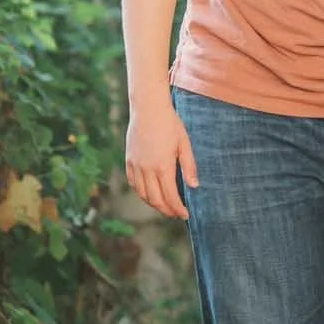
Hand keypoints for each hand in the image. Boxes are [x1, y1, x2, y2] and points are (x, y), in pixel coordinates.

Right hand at [125, 100, 199, 219]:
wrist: (148, 108)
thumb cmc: (170, 124)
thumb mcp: (184, 144)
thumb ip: (189, 167)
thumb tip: (194, 186)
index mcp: (163, 166)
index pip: (170, 197)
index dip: (178, 209)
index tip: (185, 215)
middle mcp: (147, 169)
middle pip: (155, 200)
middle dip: (167, 210)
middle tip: (176, 214)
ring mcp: (136, 165)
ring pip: (142, 194)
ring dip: (153, 204)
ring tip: (164, 206)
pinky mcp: (129, 160)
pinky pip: (133, 183)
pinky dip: (141, 193)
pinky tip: (149, 194)